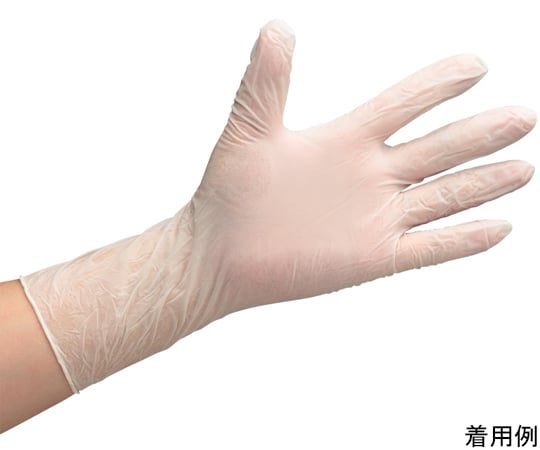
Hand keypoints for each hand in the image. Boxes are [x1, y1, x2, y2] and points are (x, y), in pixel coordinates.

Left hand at [190, 19, 535, 312]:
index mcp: (345, 141)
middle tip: (522, 116)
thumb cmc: (228, 194)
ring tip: (522, 165)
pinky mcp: (373, 257)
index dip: (438, 85)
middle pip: (437, 150)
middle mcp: (368, 177)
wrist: (218, 253)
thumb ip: (267, 81)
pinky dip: (463, 240)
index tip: (475, 65)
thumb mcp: (249, 129)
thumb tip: (277, 27)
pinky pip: (428, 248)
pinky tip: (499, 228)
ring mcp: (374, 218)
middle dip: (479, 134)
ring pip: (442, 197)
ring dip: (483, 182)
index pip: (403, 105)